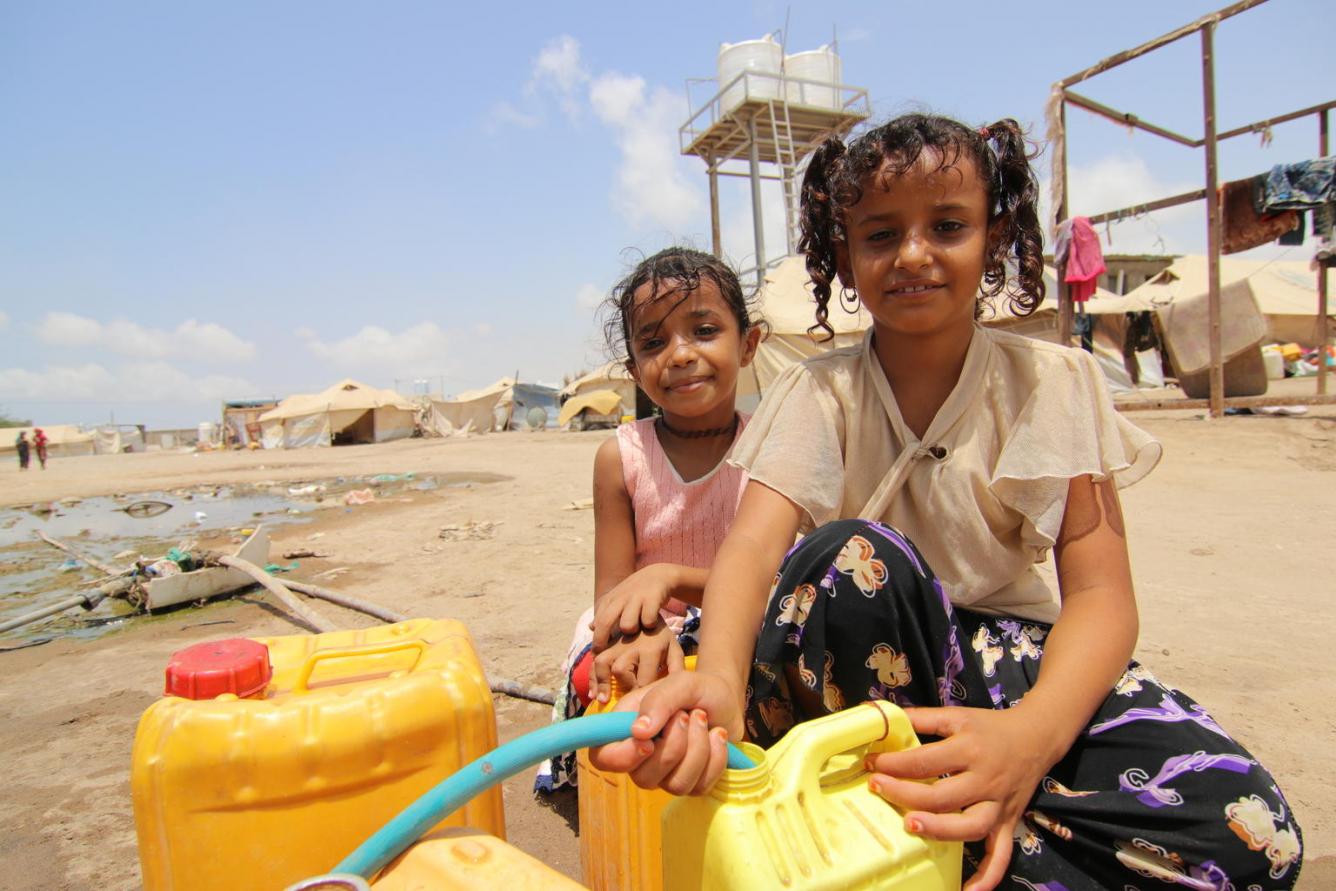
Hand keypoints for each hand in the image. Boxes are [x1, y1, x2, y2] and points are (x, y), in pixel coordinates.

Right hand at [587, 670, 743, 795]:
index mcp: (626, 729)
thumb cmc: (696, 689)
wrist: (726, 698)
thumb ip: (658, 701)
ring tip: (703, 720)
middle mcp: (641, 757)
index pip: (603, 757)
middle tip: (687, 715)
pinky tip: (716, 735)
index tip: (649, 741)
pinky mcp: (691, 783)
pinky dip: (715, 757)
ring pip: (675, 785)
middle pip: (642, 778)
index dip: (622, 756)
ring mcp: (666, 774)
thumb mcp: (679, 683)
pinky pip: (699, 786)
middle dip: (673, 745)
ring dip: (697, 748)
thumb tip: (638, 731)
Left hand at [591, 565, 676, 650]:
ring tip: (638, 631)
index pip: (597, 623)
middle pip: (605, 622)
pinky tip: (653, 624)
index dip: (596, 640)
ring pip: (627, 625)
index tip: (597, 654)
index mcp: (610, 600)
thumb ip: (604, 614)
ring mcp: (636, 598)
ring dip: (632, 631)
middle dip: (604, 640)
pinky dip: (650, 625)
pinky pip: (648, 621)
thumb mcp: (618, 600)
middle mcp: (620, 598)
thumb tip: (590, 627)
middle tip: (609, 655)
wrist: (658, 575)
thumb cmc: (635, 594)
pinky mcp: (653, 598)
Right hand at [591, 624, 684, 704]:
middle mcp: (630, 645)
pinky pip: (593, 661)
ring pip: (602, 663)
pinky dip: (593, 678)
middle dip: (622, 687)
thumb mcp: (674, 649)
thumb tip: (676, 691)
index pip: (644, 679)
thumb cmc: (662, 638)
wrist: (644, 610)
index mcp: (651, 649)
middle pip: (620, 669)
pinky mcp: (605, 645)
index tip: (644, 704)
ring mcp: (615, 643)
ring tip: (602, 700)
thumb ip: (676, 668)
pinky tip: (594, 694)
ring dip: (601, 683)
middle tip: (626, 701)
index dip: (642, 695)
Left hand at [865, 705, 1062, 890]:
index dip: (895, 764)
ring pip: (970, 827)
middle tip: (877, 788)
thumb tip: (881, 717)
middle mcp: (985, 779)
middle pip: (943, 796)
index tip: (872, 764)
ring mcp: (998, 805)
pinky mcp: (1008, 823)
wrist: (1036, 737)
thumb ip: (921, 718)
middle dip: (905, 795)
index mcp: (970, 749)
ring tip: (909, 825)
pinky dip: (987, 877)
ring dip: (939, 830)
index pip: (926, 760)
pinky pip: (1001, 855)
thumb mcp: (957, 716)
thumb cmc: (990, 727)